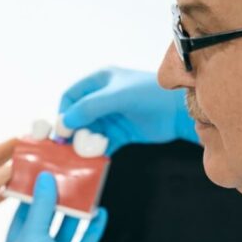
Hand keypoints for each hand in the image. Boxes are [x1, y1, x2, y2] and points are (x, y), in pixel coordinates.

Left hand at [4, 172, 107, 241]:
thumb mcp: (32, 233)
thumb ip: (39, 206)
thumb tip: (43, 180)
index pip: (23, 212)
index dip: (32, 194)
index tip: (42, 177)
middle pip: (46, 219)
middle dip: (57, 201)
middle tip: (66, 181)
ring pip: (66, 229)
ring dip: (75, 213)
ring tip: (84, 194)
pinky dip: (92, 228)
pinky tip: (99, 214)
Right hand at [59, 67, 197, 155]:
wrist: (180, 112)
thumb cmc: (150, 95)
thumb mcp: (118, 96)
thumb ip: (89, 107)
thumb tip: (64, 123)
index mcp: (99, 81)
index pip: (70, 97)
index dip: (63, 113)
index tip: (61, 132)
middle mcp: (102, 99)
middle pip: (77, 118)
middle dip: (72, 133)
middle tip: (70, 148)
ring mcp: (111, 117)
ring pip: (88, 133)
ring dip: (84, 145)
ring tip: (83, 155)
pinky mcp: (120, 133)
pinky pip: (101, 145)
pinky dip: (97, 153)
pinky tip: (95, 160)